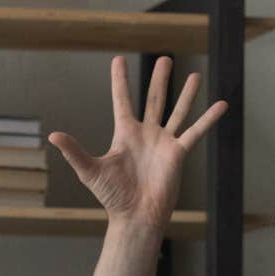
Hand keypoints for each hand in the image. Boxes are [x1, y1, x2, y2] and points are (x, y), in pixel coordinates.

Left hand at [48, 55, 227, 230]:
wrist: (136, 216)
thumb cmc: (112, 197)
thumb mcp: (90, 171)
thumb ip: (74, 151)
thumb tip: (52, 135)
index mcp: (125, 134)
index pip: (122, 100)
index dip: (120, 81)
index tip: (118, 59)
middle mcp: (146, 135)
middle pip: (153, 99)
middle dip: (159, 79)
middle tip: (165, 59)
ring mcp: (163, 143)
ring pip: (176, 111)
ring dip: (185, 94)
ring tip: (194, 75)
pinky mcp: (178, 153)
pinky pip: (196, 132)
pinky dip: (209, 119)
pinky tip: (222, 104)